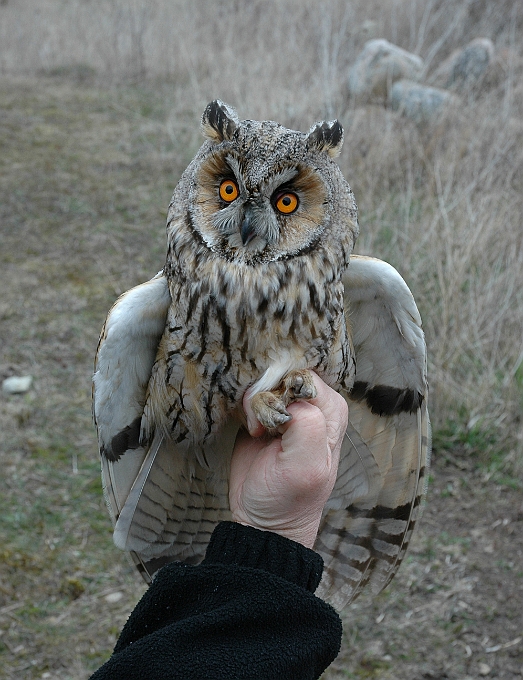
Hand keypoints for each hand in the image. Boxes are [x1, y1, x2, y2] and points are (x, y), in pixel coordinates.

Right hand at [229, 372, 347, 548]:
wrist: (261, 521)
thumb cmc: (290, 498)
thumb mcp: (308, 467)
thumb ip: (308, 425)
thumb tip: (289, 398)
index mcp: (330, 410)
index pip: (305, 376)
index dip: (285, 392)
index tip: (276, 420)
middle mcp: (311, 403)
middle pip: (283, 372)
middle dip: (266, 393)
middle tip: (263, 426)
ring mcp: (285, 407)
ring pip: (263, 379)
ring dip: (253, 402)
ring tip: (257, 431)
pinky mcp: (262, 413)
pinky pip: (249, 391)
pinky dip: (243, 406)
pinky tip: (249, 429)